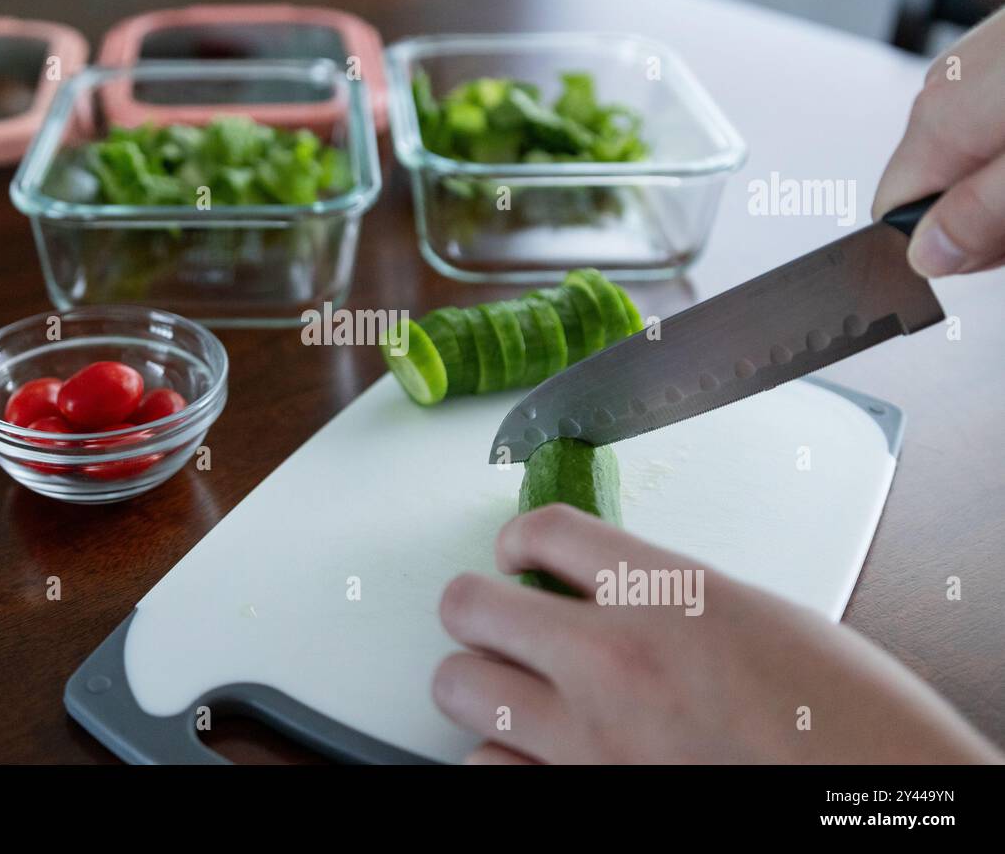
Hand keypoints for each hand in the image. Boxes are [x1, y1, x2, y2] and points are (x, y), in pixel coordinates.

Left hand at [433, 504, 1000, 762]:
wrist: (879, 806)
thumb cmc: (855, 723)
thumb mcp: (766, 621)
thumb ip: (673, 600)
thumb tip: (618, 596)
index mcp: (668, 593)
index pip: (544, 530)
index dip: (519, 537)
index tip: (518, 552)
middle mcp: (613, 660)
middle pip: (469, 604)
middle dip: (478, 606)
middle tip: (500, 618)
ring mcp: (588, 740)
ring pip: (459, 689)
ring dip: (482, 684)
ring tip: (511, 688)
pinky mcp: (580, 799)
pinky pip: (485, 769)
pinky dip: (504, 758)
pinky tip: (537, 754)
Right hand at [873, 8, 1004, 276]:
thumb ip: (982, 214)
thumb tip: (926, 255)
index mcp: (938, 119)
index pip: (896, 213)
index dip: (950, 245)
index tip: (1000, 245)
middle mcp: (948, 85)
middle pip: (943, 183)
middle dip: (997, 212)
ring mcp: (983, 62)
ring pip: (981, 152)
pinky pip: (1002, 118)